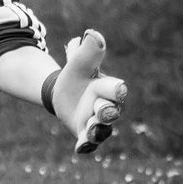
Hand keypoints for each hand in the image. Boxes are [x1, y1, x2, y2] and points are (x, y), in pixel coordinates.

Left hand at [51, 29, 127, 154]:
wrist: (63, 91)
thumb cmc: (76, 76)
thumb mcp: (79, 63)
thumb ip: (87, 52)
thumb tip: (91, 34)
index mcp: (108, 88)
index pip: (116, 90)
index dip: (117, 90)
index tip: (119, 90)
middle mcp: (107, 107)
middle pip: (110, 111)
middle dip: (106, 111)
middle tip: (100, 111)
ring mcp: (97, 122)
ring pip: (102, 130)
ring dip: (97, 130)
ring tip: (90, 130)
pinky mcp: (85, 134)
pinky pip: (89, 144)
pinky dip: (86, 146)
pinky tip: (80, 149)